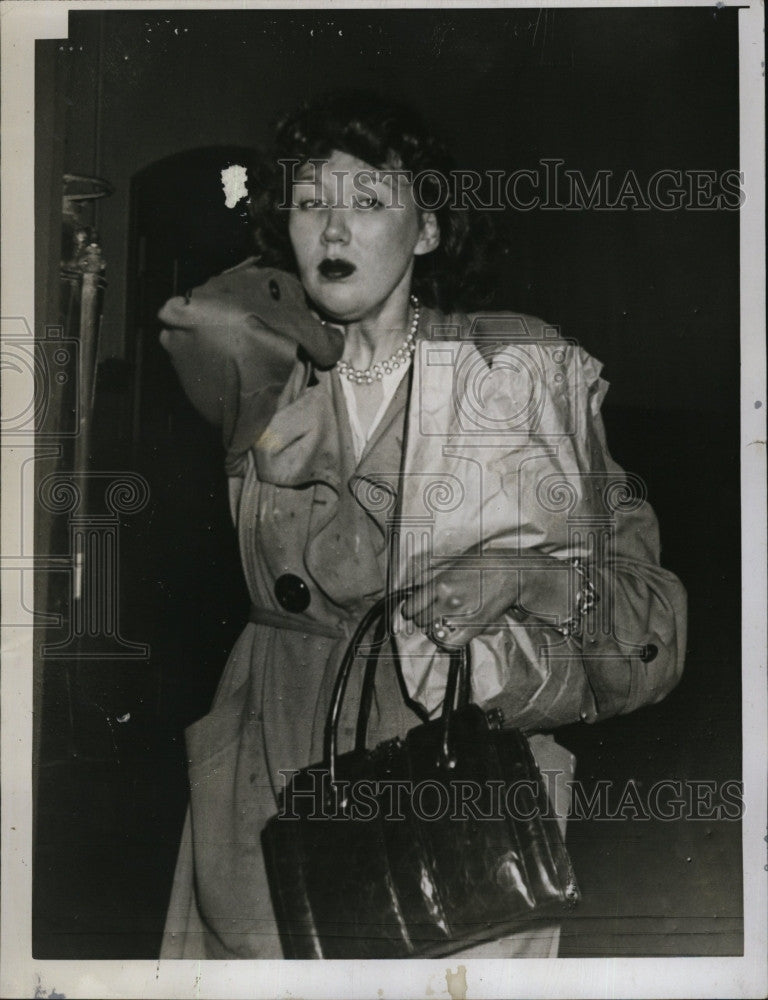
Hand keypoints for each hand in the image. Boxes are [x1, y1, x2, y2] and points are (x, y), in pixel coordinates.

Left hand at [400, 560, 519, 648]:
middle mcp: (448, 602)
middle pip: (420, 621)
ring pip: (433, 633)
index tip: (413, 608)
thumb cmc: (484, 564)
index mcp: (440, 584)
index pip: (411, 607)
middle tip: (430, 611)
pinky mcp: (474, 628)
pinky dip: (445, 642)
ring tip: (441, 620)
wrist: (512, 574)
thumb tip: (415, 588)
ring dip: (434, 628)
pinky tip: (447, 634)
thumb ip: (431, 576)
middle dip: (422, 617)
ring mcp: (461, 617)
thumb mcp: (452, 563)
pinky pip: (450, 645)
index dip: (410, 609)